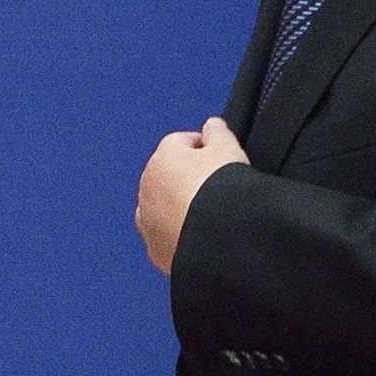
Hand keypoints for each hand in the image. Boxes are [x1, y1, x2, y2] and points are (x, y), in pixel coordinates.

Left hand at [136, 116, 248, 274]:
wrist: (220, 241)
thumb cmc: (223, 192)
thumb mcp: (228, 149)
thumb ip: (218, 132)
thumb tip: (213, 125)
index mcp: (162, 159)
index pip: (181, 143)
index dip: (206, 148)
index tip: (223, 157)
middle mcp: (147, 189)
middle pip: (170, 176)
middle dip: (191, 179)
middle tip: (220, 188)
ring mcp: (148, 221)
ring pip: (163, 208)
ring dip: (180, 208)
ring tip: (211, 215)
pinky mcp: (155, 250)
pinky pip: (166, 237)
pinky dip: (179, 235)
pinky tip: (201, 236)